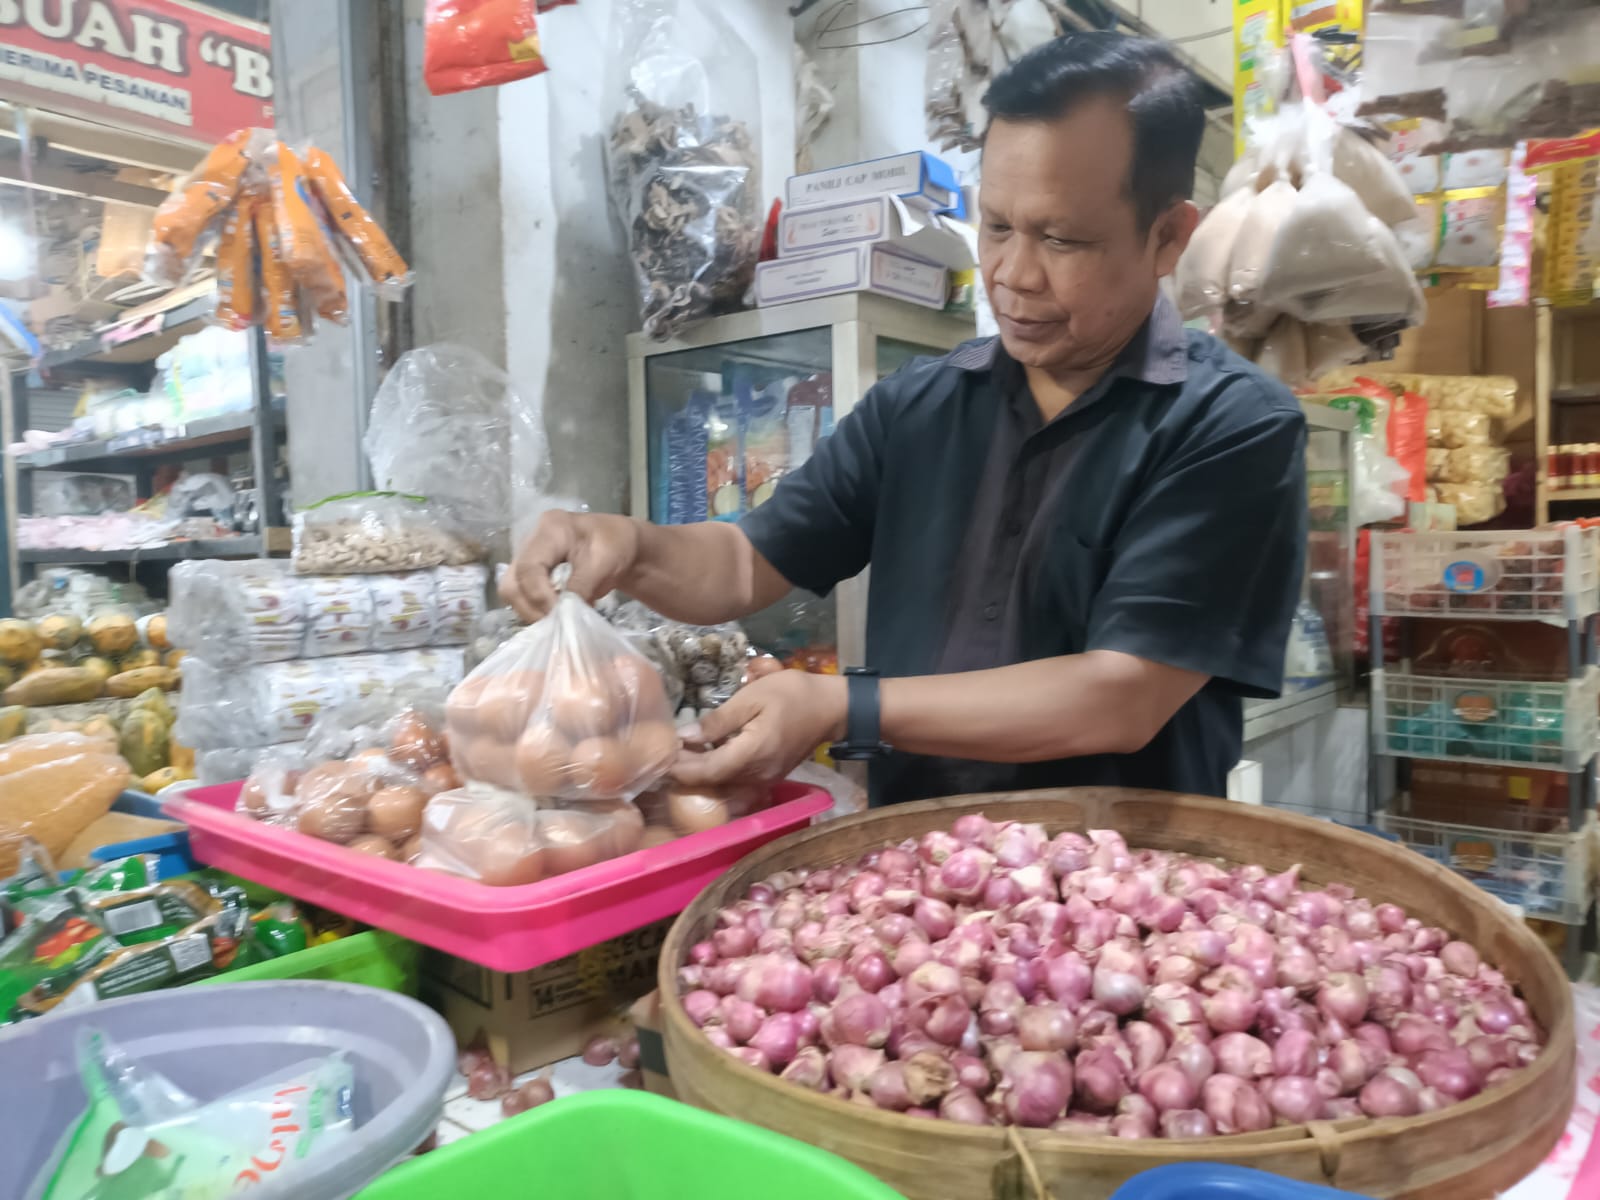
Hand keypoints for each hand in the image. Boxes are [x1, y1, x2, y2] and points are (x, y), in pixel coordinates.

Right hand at [502, 511, 641, 620]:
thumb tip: (563, 615)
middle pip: (512, 581)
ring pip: (512, 590)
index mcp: (551, 529)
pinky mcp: (530, 571)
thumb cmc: (617, 546)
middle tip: (555, 624)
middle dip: (531, 607)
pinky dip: (534, 609)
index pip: (529, 567)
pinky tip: (553, 616)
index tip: (560, 616)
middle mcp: (531, 540)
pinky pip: (521, 594)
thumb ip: (581, 588)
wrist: (622, 542)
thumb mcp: (604, 565)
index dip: (540, 596)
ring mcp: (527, 556)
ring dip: (531, 611)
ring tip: (555, 622)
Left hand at [670, 670, 847, 788]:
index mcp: (753, 753)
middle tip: (662, 757)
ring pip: (723, 786)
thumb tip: (685, 737)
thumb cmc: (792, 694)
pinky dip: (717, 775)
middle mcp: (757, 775)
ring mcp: (765, 780)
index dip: (681, 768)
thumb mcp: (752, 697)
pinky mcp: (769, 778)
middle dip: (686, 773)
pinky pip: (736, 784)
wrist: (830, 708)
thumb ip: (718, 721)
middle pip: (713, 783)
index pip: (708, 771)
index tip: (661, 757)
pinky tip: (705, 759)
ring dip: (700, 776)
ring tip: (680, 758)